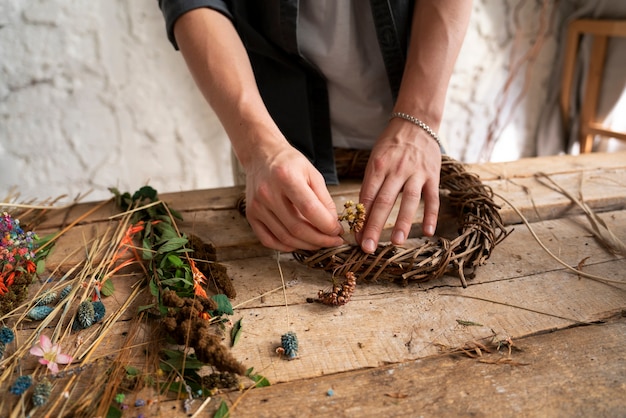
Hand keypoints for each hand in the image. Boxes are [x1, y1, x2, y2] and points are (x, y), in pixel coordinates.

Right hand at [244, 144, 344, 251]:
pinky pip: (268, 240)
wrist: (262, 156)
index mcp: (286, 177)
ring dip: (306, 245)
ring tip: (320, 242)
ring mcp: (257, 206)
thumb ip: (324, 199)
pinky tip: (300, 243)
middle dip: (320, 240)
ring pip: (284, 238)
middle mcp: (268, 193)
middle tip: (333, 241)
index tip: (338, 231)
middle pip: (297, 228)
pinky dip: (286, 247)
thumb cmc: (289, 163)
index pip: (309, 209)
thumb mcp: (313, 173)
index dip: (327, 225)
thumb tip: (332, 224)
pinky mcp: (251, 215)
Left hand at [357, 119, 440, 252]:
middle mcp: (396, 170)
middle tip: (368, 247)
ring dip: (402, 222)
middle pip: (384, 201)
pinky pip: (432, 198)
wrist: (416, 122)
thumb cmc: (391, 145)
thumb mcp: (375, 159)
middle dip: (374, 226)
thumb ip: (371, 184)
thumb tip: (361, 213)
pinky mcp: (432, 175)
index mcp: (378, 166)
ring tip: (396, 242)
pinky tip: (427, 231)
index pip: (367, 196)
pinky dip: (430, 215)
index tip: (356, 238)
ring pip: (409, 201)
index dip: (361, 219)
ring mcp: (416, 173)